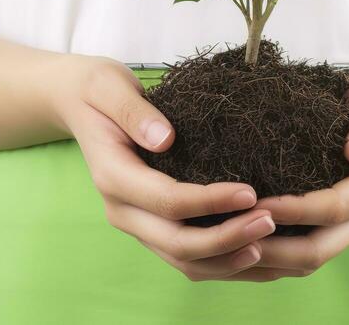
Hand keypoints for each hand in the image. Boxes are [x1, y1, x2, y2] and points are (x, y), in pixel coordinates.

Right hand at [58, 55, 277, 279]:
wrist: (77, 103)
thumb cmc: (97, 91)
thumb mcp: (108, 87)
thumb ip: (135, 111)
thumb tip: (164, 138)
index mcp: (113, 175)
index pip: (167, 201)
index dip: (209, 201)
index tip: (251, 192)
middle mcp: (121, 209)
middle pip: (176, 243)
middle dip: (226, 239)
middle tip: (270, 222)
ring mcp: (134, 222)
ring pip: (182, 260)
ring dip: (226, 258)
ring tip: (269, 243)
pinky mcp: (149, 224)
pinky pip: (185, 255)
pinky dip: (220, 261)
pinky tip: (253, 252)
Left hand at [249, 60, 348, 280]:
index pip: (335, 208)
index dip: (296, 209)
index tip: (259, 203)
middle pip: (321, 247)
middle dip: (277, 246)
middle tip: (233, 233)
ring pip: (312, 256)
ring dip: (273, 255)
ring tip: (231, 243)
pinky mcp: (339, 221)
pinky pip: (308, 246)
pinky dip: (279, 250)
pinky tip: (245, 238)